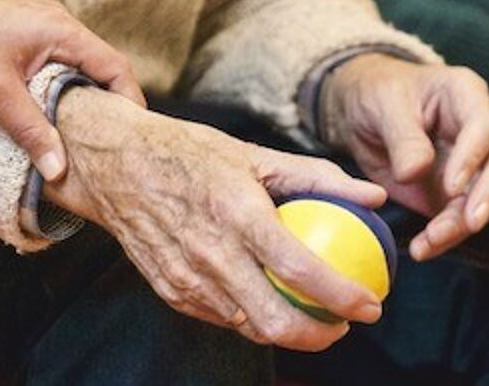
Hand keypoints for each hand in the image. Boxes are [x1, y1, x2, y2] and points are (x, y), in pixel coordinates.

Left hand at [0, 0, 144, 181]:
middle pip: (100, 67)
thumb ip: (32, 131)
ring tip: (81, 136)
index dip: (129, 102)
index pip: (115, 67)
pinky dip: (58, 89)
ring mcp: (39, 26)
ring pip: (75, 67)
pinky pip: (54, 63)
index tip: (131, 137)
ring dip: (80, 98)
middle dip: (107, 105)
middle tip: (109, 144)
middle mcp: (57, 23)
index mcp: (61, 30)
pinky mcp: (21, 34)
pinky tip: (48, 114)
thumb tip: (59, 170)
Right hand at [45, 88, 386, 350]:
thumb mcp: (254, 153)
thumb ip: (318, 176)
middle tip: (345, 323)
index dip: (343, 296)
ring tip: (315, 317)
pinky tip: (270, 303)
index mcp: (237, 213)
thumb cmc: (188, 153)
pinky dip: (252, 317)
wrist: (114, 165)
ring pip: (249, 327)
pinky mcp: (171, 291)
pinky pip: (222, 318)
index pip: (300, 269)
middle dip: (321, 336)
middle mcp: (211, 253)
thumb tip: (374, 195)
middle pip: (275, 321)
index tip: (371, 305)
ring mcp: (187, 278)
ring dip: (289, 332)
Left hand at [320, 54, 488, 261]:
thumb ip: (402, 137)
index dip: (473, 157)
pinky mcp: (459, 193)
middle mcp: (481, 130)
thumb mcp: (383, 105)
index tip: (451, 186)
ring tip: (430, 241)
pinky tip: (424, 248)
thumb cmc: (378, 94)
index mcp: (466, 94)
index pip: (484, 126)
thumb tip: (416, 173)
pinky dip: (447, 237)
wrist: (362, 112)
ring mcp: (475, 164)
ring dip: (464, 224)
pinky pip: (463, 219)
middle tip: (471, 222)